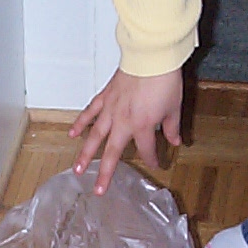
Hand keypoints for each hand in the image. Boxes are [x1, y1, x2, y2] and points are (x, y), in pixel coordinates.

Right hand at [69, 68, 182, 193]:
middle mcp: (123, 122)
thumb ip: (171, 127)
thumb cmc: (164, 81)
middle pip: (112, 153)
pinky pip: (90, 112)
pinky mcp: (105, 97)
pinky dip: (81, 123)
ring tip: (77, 169)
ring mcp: (111, 110)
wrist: (151, 56)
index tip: (157, 164)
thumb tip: (175, 141)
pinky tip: (73, 134)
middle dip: (105, 173)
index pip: (146, 150)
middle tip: (98, 190)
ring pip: (95, 136)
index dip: (152, 159)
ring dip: (85, 153)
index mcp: (143, 126)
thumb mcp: (174, 107)